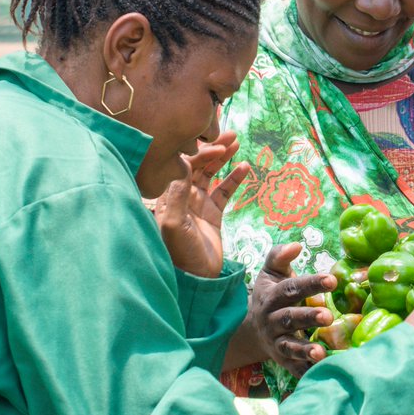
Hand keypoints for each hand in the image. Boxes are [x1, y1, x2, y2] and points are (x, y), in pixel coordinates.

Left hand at [153, 132, 249, 277]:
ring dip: (224, 158)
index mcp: (168, 196)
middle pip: (197, 164)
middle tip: (230, 134)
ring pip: (211, 174)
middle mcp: (181, 196)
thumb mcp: (173, 225)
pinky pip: (224, 191)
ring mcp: (197, 204)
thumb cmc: (179, 255)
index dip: (199, 153)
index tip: (217, 147)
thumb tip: (183, 165)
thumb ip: (177, 196)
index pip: (182, 165)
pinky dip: (234, 179)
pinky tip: (245, 167)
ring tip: (237, 143)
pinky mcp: (212, 214)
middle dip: (213, 148)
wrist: (196, 280)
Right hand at [236, 243, 333, 375]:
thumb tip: (296, 245)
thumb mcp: (271, 273)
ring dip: (304, 350)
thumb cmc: (271, 294)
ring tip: (320, 352)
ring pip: (289, 346)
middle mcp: (272, 320)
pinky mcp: (282, 360)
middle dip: (308, 317)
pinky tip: (321, 372)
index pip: (292, 289)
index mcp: (272, 297)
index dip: (311, 284)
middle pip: (290, 318)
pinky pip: (293, 367)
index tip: (332, 279)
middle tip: (328, 315)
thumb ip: (280, 256)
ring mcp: (276, 342)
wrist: (252, 328)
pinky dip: (305, 371)